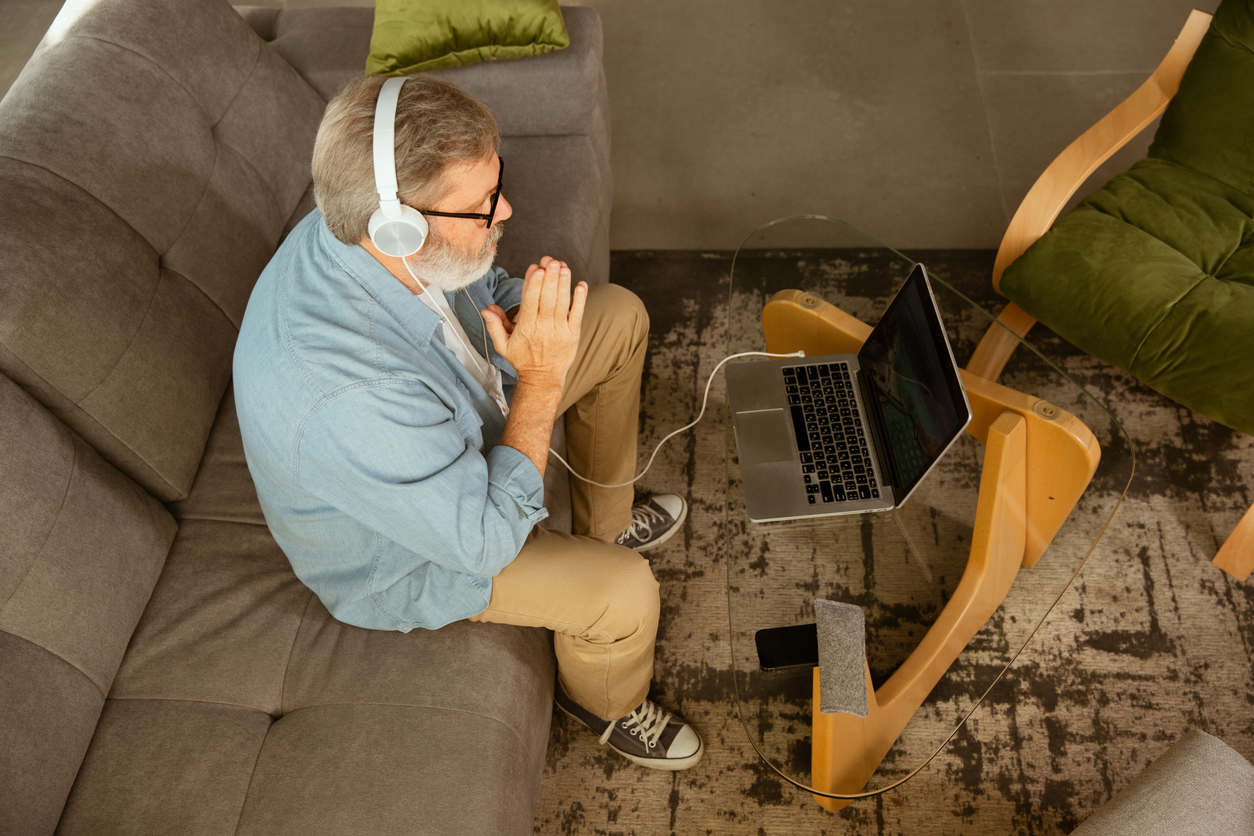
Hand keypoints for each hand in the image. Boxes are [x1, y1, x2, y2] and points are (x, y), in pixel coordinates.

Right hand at [482, 257, 586, 390]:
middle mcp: (544, 328)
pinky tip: (581, 285)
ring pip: (562, 303)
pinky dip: (580, 300)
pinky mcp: (573, 334)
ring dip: (564, 284)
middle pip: (547, 299)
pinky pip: (578, 315)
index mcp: (526, 328)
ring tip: (564, 267)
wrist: (543, 379)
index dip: (533, 283)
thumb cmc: (522, 360)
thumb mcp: (503, 345)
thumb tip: (487, 309)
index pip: (530, 301)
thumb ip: (494, 326)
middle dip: (550, 278)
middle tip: (551, 262)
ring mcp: (560, 331)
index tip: (535, 267)